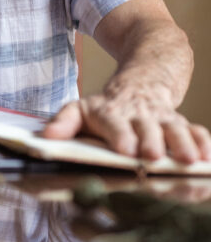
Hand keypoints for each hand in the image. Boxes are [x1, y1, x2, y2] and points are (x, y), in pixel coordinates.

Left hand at [43, 83, 210, 162]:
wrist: (143, 81)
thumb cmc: (106, 106)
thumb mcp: (80, 109)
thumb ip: (64, 122)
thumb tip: (46, 136)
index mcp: (111, 113)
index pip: (114, 124)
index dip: (120, 135)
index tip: (124, 149)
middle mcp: (139, 116)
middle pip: (147, 128)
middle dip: (151, 141)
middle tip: (152, 156)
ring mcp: (163, 119)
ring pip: (175, 129)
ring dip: (182, 144)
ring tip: (189, 160)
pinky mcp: (182, 124)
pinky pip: (196, 132)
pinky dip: (204, 143)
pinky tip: (208, 159)